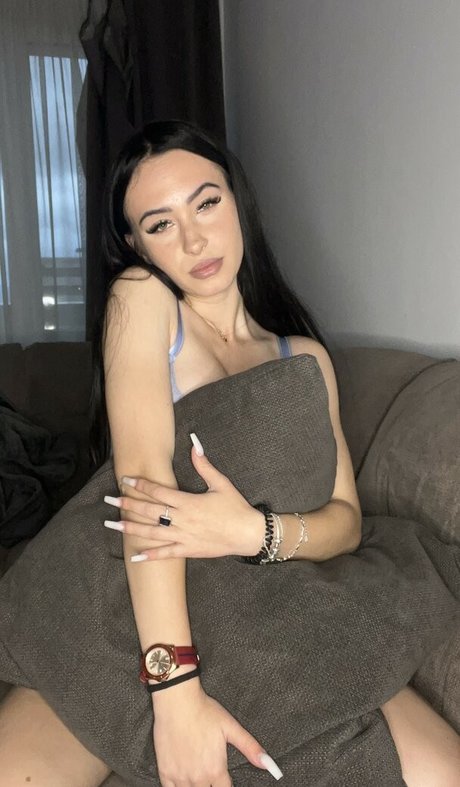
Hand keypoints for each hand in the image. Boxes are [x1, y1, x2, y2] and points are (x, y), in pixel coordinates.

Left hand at [104, 434, 264, 560]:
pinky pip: (165, 554)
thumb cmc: (236, 508)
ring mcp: (183, 537)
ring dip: (130, 528)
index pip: (159, 492)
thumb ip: (204, 465)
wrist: (248, 534)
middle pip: (149, 511)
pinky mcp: (188, 550)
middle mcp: (182, 520)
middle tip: (109, 500)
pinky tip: (134, 556)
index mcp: (189, 502)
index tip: (125, 480)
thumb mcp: (221, 484)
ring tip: (112, 524)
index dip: (141, 485)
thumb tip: (194, 445)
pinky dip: (149, 556)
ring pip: (152, 532)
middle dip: (128, 504)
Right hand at [153, 681, 281, 784]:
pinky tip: (183, 786)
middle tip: (212, 779)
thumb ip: (251, 748)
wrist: (177, 701)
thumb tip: (272, 767)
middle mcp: (199, 778)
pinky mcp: (165, 772)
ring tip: (200, 781)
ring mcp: (180, 777)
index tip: (224, 782)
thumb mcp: (231, 728)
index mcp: (216, 770)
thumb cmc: (205, 711)